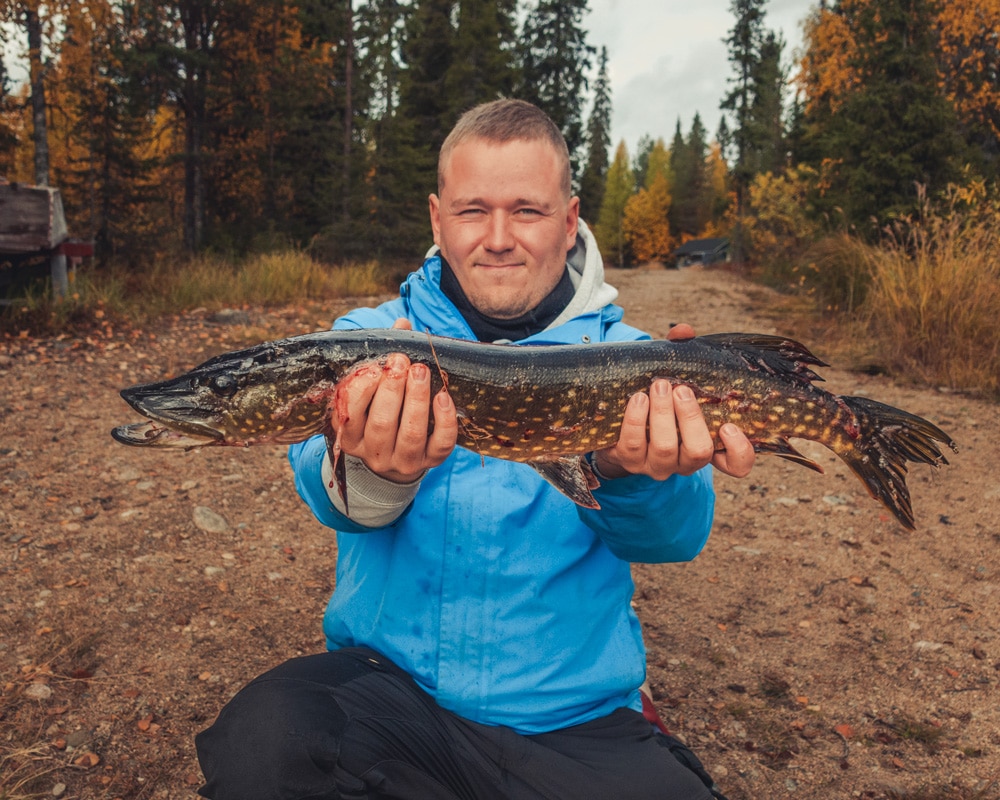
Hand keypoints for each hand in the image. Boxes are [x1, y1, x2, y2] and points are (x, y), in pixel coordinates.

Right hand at [330, 319, 457, 482]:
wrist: (395, 455)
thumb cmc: (379, 412)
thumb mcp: (371, 391)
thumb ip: (382, 359)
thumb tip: (402, 323)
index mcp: (351, 436)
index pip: (350, 416)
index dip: (362, 390)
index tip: (375, 366)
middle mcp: (374, 454)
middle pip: (382, 424)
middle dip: (392, 389)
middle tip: (401, 360)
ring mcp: (403, 461)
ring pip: (411, 434)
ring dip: (417, 399)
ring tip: (421, 370)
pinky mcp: (431, 462)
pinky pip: (441, 444)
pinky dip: (445, 420)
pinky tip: (443, 396)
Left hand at [592, 323, 755, 480]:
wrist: (617, 421)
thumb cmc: (656, 398)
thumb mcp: (675, 379)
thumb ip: (684, 355)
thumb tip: (683, 331)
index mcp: (707, 444)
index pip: (737, 465)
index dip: (739, 451)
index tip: (728, 427)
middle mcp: (685, 461)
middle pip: (698, 452)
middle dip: (690, 418)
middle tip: (681, 390)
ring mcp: (657, 465)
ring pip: (665, 449)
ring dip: (662, 415)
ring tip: (658, 387)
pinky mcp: (629, 461)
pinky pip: (632, 445)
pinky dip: (635, 420)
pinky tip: (637, 399)